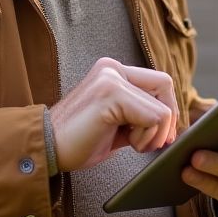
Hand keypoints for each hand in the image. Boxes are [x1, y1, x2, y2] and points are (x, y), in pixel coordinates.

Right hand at [49, 57, 178, 170]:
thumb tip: (171, 123)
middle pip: (165, 85)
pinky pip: (153, 117)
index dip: (168, 110)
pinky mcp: (110, 94)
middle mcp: (111, 68)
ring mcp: (110, 79)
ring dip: (154, 134)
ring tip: (133, 143)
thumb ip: (139, 115)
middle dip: (168, 120)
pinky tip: (129, 143)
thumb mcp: (117, 122)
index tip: (162, 136)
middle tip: (156, 142)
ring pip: (162, 107)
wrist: (46, 148)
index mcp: (112, 71)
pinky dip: (147, 137)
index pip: (159, 82)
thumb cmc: (79, 141)